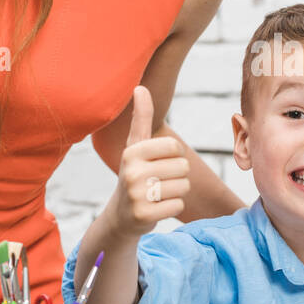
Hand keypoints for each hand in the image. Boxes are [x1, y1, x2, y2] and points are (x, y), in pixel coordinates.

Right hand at [109, 85, 189, 236]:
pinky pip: (178, 205)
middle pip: (183, 167)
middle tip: (158, 181)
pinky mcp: (144, 215)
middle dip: (177, 175)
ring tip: (157, 194)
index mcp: (132, 151)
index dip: (174, 156)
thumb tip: (140, 87)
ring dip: (176, 192)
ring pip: (183, 187)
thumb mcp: (135, 146)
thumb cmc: (134, 174)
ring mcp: (136, 195)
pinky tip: (156, 208)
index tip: (158, 163)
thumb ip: (141, 117)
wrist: (120, 215)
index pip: (175, 147)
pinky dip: (172, 207)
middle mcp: (132, 172)